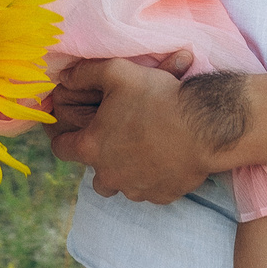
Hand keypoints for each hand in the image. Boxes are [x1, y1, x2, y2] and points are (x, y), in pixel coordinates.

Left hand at [48, 54, 218, 203]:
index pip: (61, 148)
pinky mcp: (161, 196)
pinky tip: (164, 158)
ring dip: (126, 171)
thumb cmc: (158, 97)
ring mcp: (136, 189)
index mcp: (92, 147)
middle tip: (118, 138)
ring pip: (121, 184)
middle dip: (101, 158)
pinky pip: (149, 190)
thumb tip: (65, 76)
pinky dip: (152, 178)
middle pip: (94, 174)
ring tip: (141, 149)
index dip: (64, 137)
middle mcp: (109, 175)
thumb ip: (85, 73)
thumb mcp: (117, 71)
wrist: (205, 125)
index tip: (75, 130)